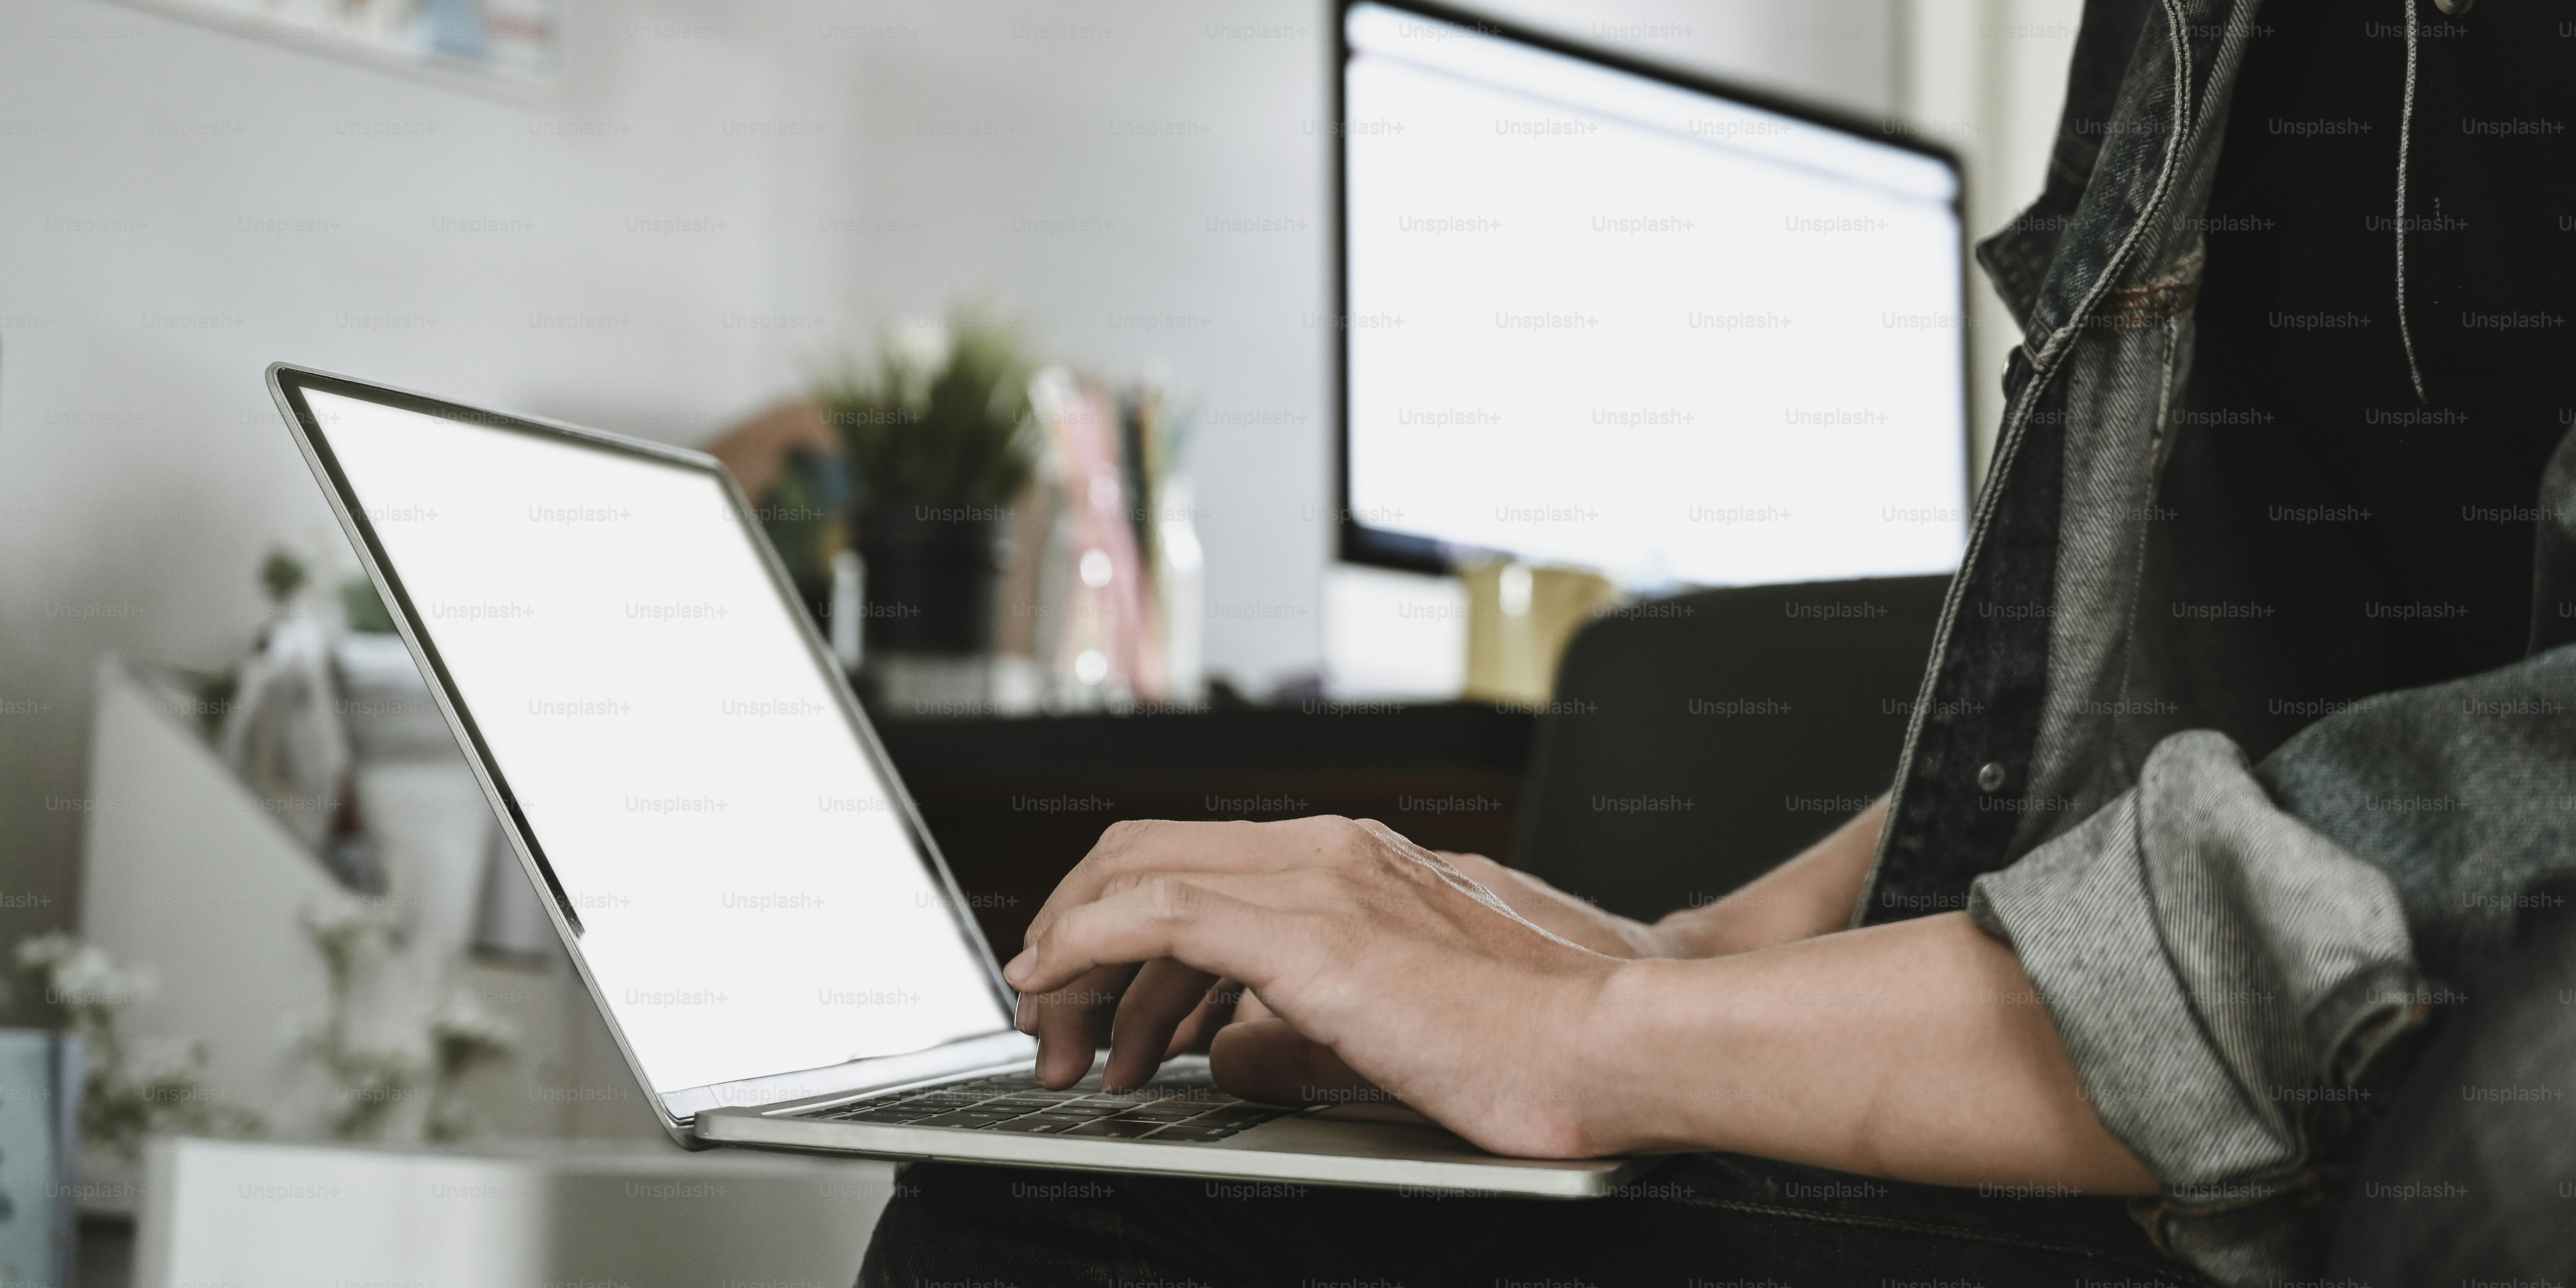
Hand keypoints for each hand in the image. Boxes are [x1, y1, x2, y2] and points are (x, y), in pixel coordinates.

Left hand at [1007, 816, 1626, 1157]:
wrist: (1619, 1041)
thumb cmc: (1545, 1041)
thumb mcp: (1401, 1026)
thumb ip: (1305, 1029)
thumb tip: (1229, 1052)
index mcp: (1358, 864)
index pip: (1200, 862)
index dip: (1119, 922)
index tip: (1092, 994)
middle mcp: (1330, 852)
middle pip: (1147, 854)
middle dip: (1076, 935)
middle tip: (1058, 1023)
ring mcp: (1320, 881)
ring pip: (1138, 875)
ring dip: (1073, 957)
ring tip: (1063, 1045)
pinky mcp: (1310, 933)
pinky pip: (1156, 912)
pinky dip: (1083, 940)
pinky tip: (1053, 984)